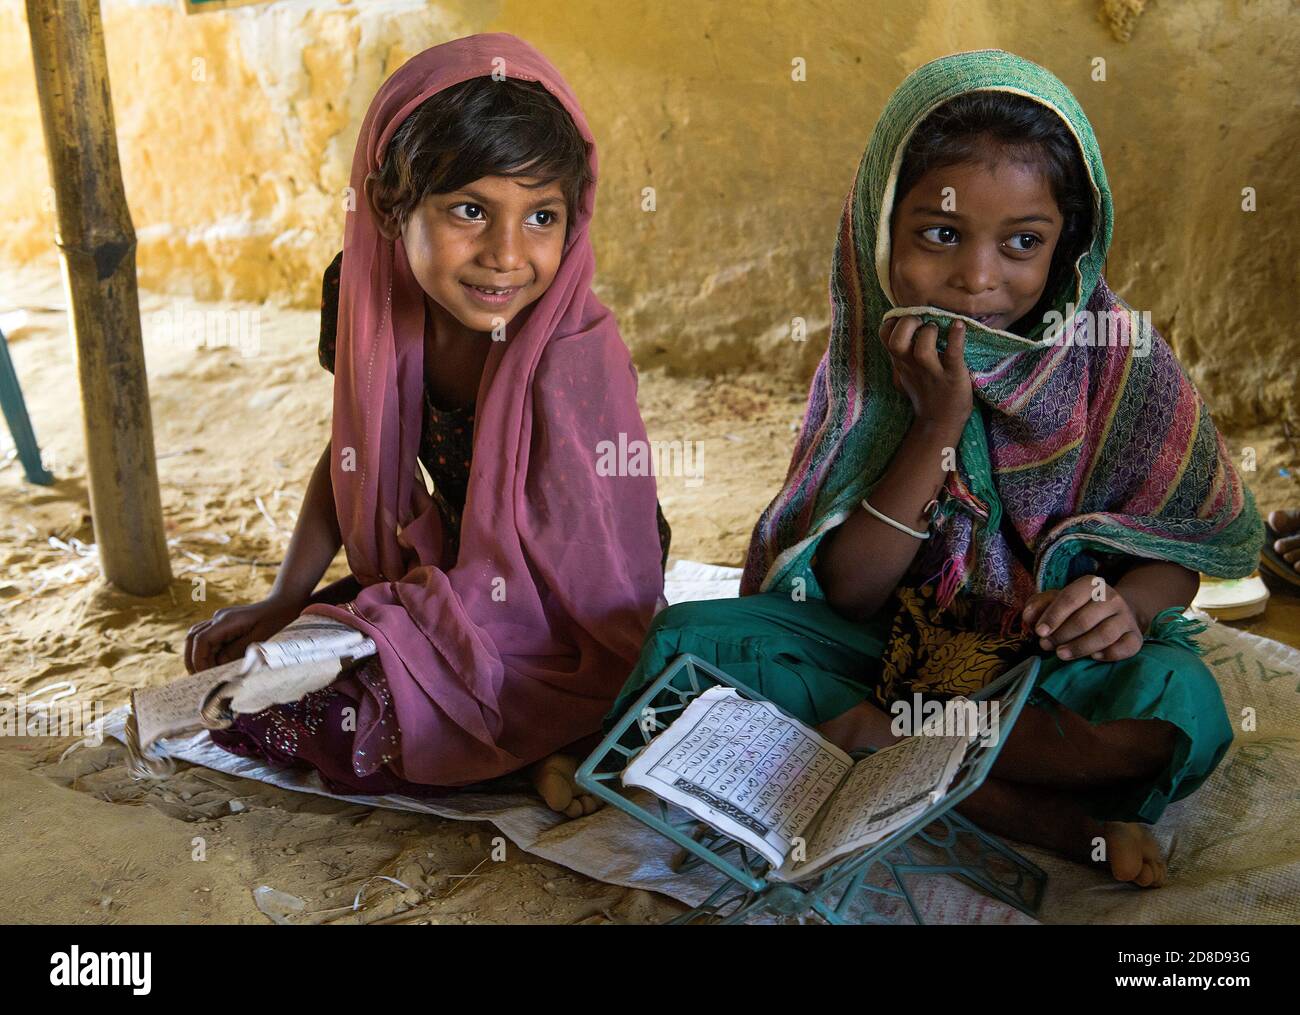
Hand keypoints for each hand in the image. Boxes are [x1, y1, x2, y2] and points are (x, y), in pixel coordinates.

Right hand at [184, 593, 306, 673]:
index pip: (201, 640)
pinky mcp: (223, 625)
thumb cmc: (276, 621)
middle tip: (199, 679)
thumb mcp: (260, 640)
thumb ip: (236, 651)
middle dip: (192, 660)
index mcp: (228, 620)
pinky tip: (213, 665)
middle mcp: (219, 618)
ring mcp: (220, 620)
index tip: (204, 676)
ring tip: (204, 674)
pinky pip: (206, 638)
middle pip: (192, 638)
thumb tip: (216, 664)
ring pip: (195, 637)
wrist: (284, 604)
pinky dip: (204, 652)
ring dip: (195, 656)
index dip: (199, 660)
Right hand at [881, 316, 972, 435]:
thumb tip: (905, 327)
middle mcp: (912, 366)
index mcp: (901, 362)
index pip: (884, 335)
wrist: (941, 422)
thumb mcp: (906, 374)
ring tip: (937, 328)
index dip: (892, 321)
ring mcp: (932, 372)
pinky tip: (959, 326)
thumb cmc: (926, 393)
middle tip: (922, 321)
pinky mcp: (953, 376)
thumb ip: (903, 355)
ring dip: (930, 332)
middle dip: (908, 323)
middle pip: (896, 341)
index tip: (906, 318)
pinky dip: (956, 337)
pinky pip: (953, 354)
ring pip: (922, 349)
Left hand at [1020, 576, 1143, 662]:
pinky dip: (1109, 654)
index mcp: (1090, 584)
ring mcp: (1126, 618)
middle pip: (1084, 619)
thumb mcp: (1057, 601)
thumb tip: (1027, 617)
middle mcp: (1111, 598)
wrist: (1115, 613)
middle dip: (1061, 635)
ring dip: (1079, 647)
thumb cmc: (1078, 608)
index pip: (1070, 598)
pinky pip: (1125, 647)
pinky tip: (1093, 657)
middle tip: (1046, 646)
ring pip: (1103, 635)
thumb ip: (1039, 605)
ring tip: (1061, 654)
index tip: (1039, 632)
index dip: (1052, 616)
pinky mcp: (1135, 636)